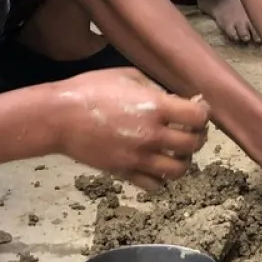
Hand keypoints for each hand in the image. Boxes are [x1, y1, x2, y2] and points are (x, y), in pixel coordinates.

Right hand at [48, 67, 210, 190]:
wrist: (58, 117)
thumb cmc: (90, 89)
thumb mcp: (128, 76)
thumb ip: (156, 88)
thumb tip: (178, 99)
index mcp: (155, 107)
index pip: (198, 117)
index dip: (203, 112)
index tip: (197, 108)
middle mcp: (152, 135)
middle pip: (193, 144)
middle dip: (198, 135)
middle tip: (191, 129)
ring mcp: (138, 157)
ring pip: (178, 170)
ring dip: (184, 160)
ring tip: (177, 150)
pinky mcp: (124, 172)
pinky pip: (154, 185)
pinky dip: (161, 178)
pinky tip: (156, 164)